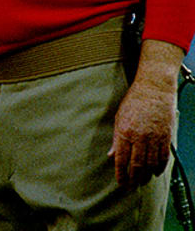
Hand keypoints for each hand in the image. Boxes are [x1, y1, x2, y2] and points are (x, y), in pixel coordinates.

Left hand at [110, 40, 181, 187]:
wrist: (154, 89)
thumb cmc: (133, 102)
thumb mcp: (119, 118)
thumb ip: (116, 139)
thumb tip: (112, 156)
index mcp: (125, 132)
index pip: (122, 159)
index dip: (121, 174)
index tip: (121, 183)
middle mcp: (140, 137)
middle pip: (137, 165)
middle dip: (133, 179)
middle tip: (131, 188)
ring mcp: (154, 137)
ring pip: (151, 163)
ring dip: (146, 175)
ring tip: (142, 182)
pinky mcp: (165, 136)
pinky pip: (163, 156)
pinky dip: (160, 167)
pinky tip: (155, 172)